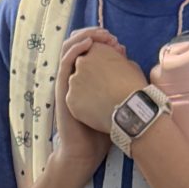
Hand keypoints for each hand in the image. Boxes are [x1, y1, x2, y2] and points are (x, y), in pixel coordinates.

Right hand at [52, 28, 123, 179]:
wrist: (86, 152)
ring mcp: (66, 81)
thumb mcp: (115, 99)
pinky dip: (75, 48)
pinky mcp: (61, 87)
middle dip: (95, 35)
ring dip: (85, 36)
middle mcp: (74, 76)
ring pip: (70, 47)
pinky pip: (65, 61)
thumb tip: (127, 57)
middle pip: (79, 44)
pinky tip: (88, 42)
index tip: (118, 43)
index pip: (90, 50)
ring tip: (100, 35)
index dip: (102, 41)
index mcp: (85, 78)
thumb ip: (118, 80)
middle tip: (110, 37)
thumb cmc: (103, 129)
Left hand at [63, 36, 147, 138]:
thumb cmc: (135, 87)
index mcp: (96, 50)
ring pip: (77, 85)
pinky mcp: (70, 99)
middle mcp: (81, 62)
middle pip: (82, 67)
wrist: (131, 111)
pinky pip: (74, 101)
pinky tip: (95, 111)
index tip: (109, 73)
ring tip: (101, 101)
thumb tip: (119, 57)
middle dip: (91, 76)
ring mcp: (74, 81)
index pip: (93, 53)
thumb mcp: (131, 66)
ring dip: (86, 90)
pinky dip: (82, 105)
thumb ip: (119, 59)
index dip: (101, 64)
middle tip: (104, 88)